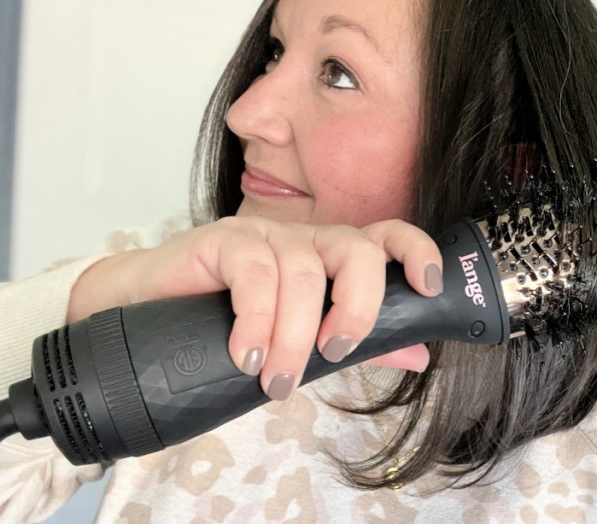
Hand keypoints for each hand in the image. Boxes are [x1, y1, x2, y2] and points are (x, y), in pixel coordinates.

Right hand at [68, 216, 442, 399]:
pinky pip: (254, 273)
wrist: (146, 314)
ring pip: (303, 273)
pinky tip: (246, 354)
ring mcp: (264, 237)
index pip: (388, 237)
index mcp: (333, 258)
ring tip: (275, 381)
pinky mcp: (223, 240)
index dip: (416, 253)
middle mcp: (306, 240)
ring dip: (294, 336)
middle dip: (355, 309)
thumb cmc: (231, 326)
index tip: (428, 287)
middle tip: (332, 353)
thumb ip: (359, 344)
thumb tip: (418, 353)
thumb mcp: (304, 341)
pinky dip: (256, 320)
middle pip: (355, 252)